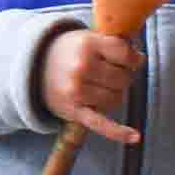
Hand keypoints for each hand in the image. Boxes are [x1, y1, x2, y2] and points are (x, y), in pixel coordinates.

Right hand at [38, 26, 141, 147]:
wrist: (33, 69)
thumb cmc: (68, 53)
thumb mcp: (87, 38)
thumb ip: (115, 44)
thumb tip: (140, 59)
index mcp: (86, 44)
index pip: (125, 53)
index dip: (132, 58)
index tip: (128, 59)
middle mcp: (81, 67)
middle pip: (123, 78)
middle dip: (122, 76)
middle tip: (107, 73)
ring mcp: (77, 91)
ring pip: (117, 98)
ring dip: (115, 94)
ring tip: (99, 87)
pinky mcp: (74, 111)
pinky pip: (101, 124)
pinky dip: (118, 132)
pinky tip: (135, 137)